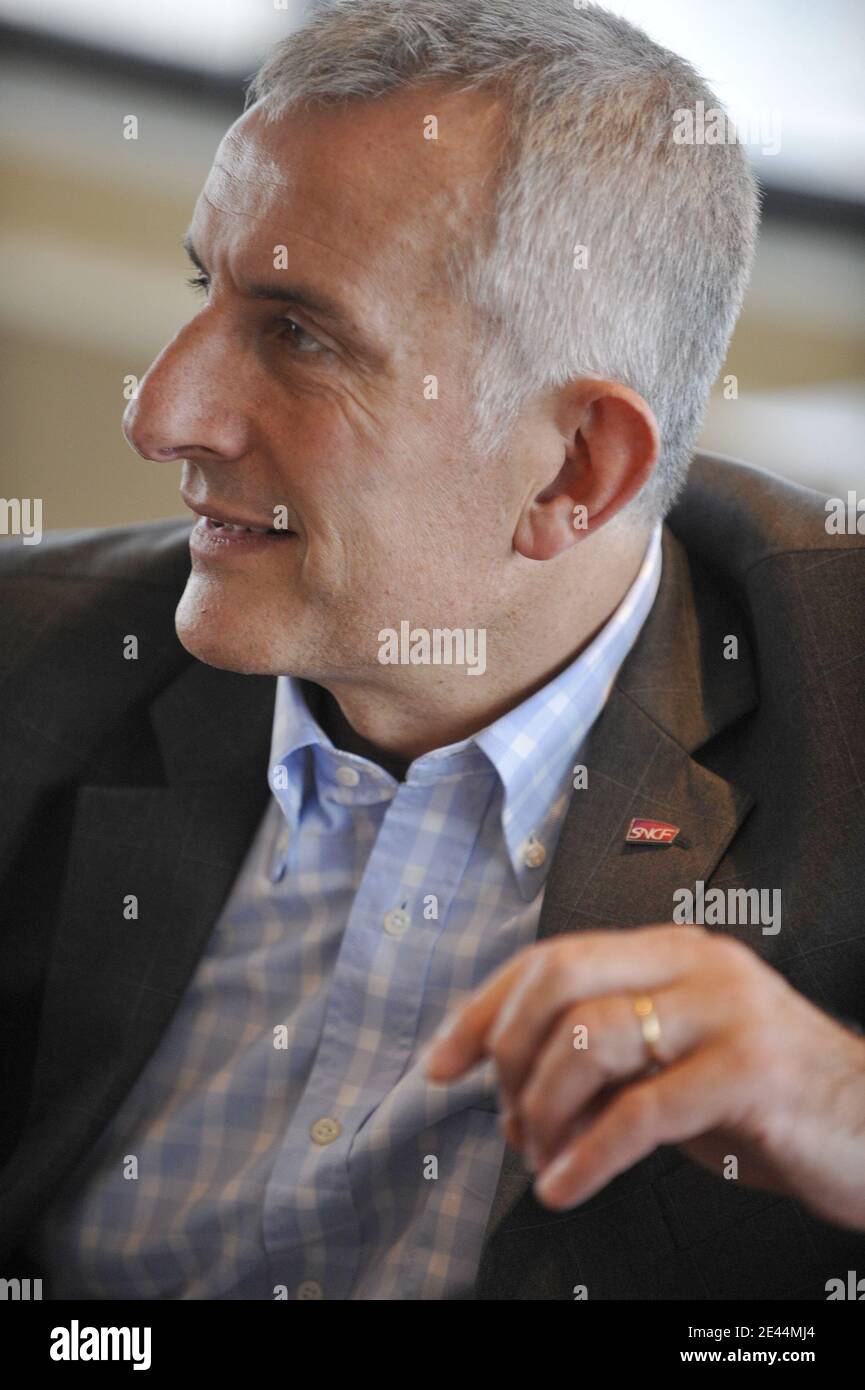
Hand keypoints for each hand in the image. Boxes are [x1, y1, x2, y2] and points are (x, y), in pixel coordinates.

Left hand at [421, 924, 864, 1229]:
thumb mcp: (680, 1067)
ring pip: (589, 1038)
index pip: (552, 957)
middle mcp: (696, 964)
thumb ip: (610, 1062)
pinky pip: (639, 1112)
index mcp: (671, 951)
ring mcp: (726, 1011)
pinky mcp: (751, 1070)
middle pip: (559, 977)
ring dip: (543, 1109)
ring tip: (540, 1157)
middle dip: (507, 1050)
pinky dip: (587, 1157)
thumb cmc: (771, 1103)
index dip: (485, 1009)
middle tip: (504, 1116)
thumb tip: (516, 1096)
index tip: (441, 1063)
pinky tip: (565, 1186)